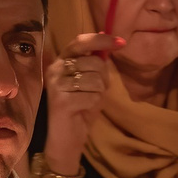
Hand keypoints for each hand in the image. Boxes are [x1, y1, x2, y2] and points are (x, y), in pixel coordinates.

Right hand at [40, 34, 119, 175]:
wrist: (66, 137)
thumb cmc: (79, 108)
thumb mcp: (90, 82)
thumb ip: (96, 63)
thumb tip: (110, 39)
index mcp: (61, 60)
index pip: (81, 41)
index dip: (102, 40)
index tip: (122, 42)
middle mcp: (55, 69)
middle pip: (95, 63)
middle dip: (103, 78)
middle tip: (94, 92)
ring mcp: (56, 84)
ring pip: (96, 80)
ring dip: (99, 93)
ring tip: (87, 102)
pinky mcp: (61, 100)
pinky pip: (93, 96)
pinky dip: (94, 105)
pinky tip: (83, 111)